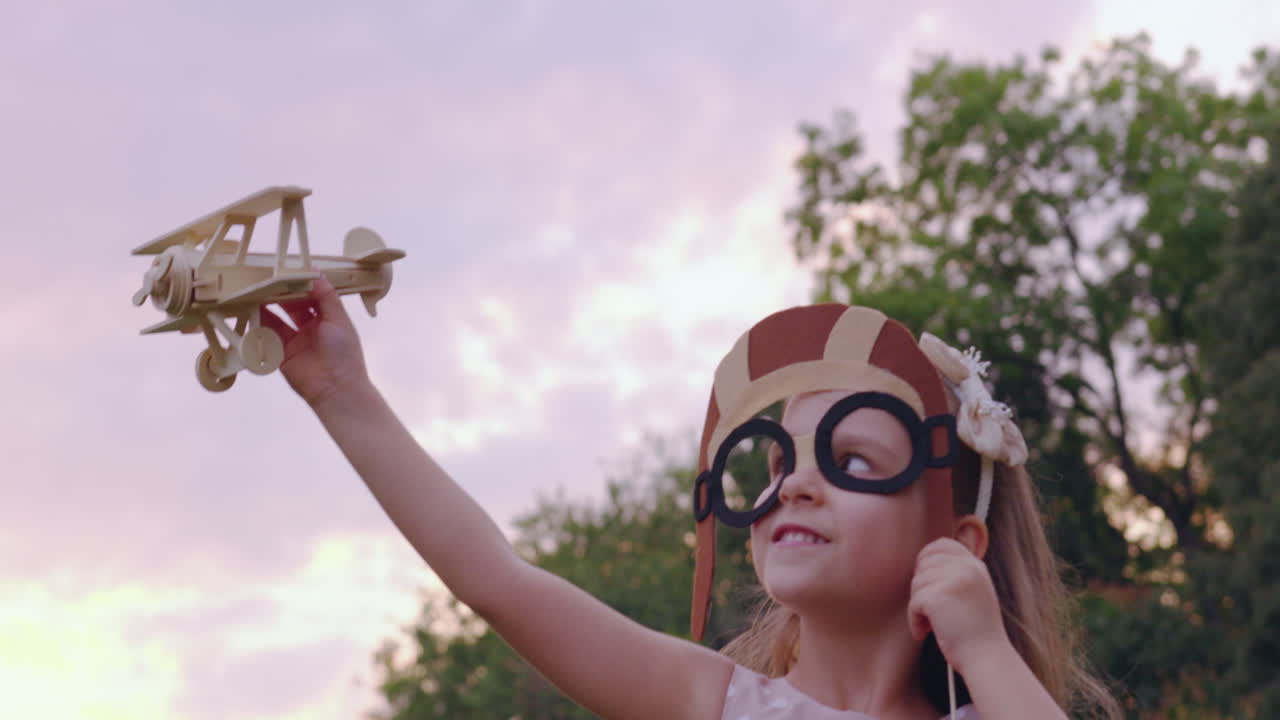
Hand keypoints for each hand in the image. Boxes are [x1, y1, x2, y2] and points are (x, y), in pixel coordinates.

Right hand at [259, 275, 369, 407]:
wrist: (336, 389)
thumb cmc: (344, 354)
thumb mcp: (339, 320)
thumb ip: (327, 297)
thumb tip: (316, 273)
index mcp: (327, 318)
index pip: (311, 294)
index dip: (299, 282)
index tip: (287, 268)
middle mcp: (310, 327)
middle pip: (291, 304)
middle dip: (280, 291)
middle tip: (266, 277)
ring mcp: (295, 340)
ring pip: (277, 317)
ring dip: (267, 305)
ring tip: (255, 289)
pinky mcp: (281, 353)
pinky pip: (268, 335)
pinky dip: (260, 323)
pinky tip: (252, 309)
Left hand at [907, 537, 1008, 674]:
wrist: (987, 658)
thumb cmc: (977, 632)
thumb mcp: (974, 592)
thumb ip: (956, 574)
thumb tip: (921, 563)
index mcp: (975, 565)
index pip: (942, 544)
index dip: (926, 557)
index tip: (923, 578)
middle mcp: (966, 568)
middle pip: (924, 563)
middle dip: (921, 587)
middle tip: (929, 609)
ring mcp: (953, 580)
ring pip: (917, 583)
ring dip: (918, 607)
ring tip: (932, 624)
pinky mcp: (938, 595)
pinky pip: (914, 603)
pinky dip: (915, 620)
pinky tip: (925, 633)